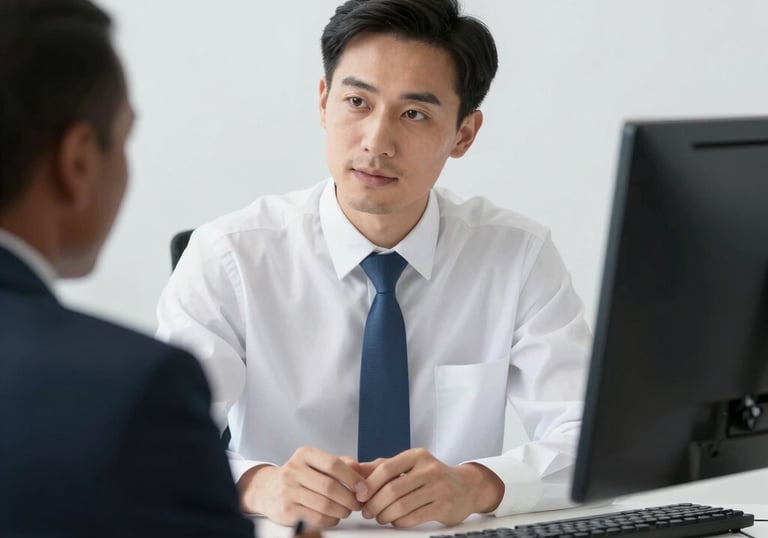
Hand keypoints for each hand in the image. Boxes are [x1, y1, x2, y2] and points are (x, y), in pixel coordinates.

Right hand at [237, 446, 364, 526]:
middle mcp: (293, 470)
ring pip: (325, 505)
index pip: (333, 464)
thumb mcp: (317, 463)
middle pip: (330, 487)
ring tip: (346, 510)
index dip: (353, 478)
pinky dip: (331, 520)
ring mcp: (288, 490)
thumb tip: (360, 470)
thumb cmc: (299, 476)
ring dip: (342, 511)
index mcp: (304, 454)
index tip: (363, 488)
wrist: (268, 490)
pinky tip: (333, 516)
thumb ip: (340, 463)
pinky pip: (316, 518)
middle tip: (357, 503)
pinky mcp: (287, 510)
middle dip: (350, 498)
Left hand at [356, 448, 503, 527]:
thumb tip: (354, 470)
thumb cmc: (431, 475)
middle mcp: (429, 469)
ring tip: (379, 516)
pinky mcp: (443, 507)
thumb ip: (381, 467)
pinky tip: (395, 520)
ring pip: (402, 506)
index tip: (359, 495)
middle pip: (392, 490)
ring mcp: (438, 488)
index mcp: (417, 456)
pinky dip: (398, 522)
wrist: (466, 487)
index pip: (386, 468)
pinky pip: (413, 518)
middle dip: (374, 504)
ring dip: (385, 515)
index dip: (369, 484)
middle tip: (367, 511)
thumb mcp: (408, 465)